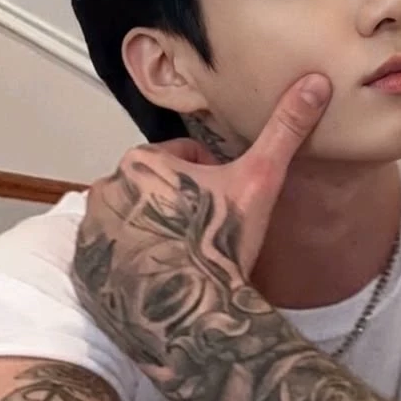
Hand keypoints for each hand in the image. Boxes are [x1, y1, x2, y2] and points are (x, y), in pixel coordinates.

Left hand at [70, 74, 331, 376]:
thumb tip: (315, 83)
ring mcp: (92, 233)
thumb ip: (285, 129)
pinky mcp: (85, 271)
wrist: (193, 318)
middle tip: (212, 235)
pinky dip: (133, 264)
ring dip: (156, 233)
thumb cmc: (220, 242)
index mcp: (140, 162)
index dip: (214, 180)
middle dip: (182, 206)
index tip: (228, 206)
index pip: (184, 159)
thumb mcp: (260, 179)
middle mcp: (105, 191)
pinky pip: (112, 258)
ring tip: (190, 260)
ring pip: (135, 222)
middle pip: (158, 190)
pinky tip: (164, 279)